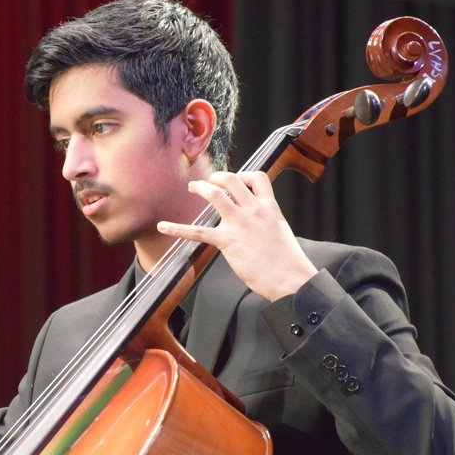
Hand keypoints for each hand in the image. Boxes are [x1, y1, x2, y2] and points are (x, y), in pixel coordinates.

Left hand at [157, 171, 317, 301]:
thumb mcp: (281, 233)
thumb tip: (258, 225)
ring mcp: (240, 224)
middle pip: (232, 180)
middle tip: (209, 182)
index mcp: (270, 208)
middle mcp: (254, 211)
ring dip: (201, 188)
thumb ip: (267, 223)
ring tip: (192, 187)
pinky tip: (164, 226)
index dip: (243, 175)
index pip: (257, 178)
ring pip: (216, 195)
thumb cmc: (288, 262)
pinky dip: (177, 228)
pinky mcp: (228, 241)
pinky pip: (198, 232)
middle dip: (217, 177)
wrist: (291, 279)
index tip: (236, 179)